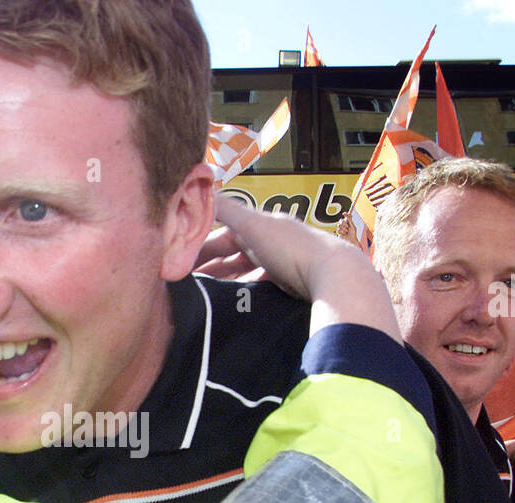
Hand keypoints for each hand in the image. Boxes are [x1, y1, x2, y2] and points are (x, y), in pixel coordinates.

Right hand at [206, 197, 402, 342]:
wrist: (333, 275)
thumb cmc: (291, 247)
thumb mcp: (252, 224)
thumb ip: (226, 209)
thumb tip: (203, 187)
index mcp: (263, 223)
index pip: (224, 231)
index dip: (202, 245)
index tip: (181, 260)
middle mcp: (273, 240)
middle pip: (235, 252)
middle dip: (212, 265)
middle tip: (188, 282)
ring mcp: (284, 263)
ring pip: (247, 271)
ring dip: (227, 280)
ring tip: (207, 294)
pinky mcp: (292, 284)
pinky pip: (261, 286)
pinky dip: (245, 291)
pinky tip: (235, 302)